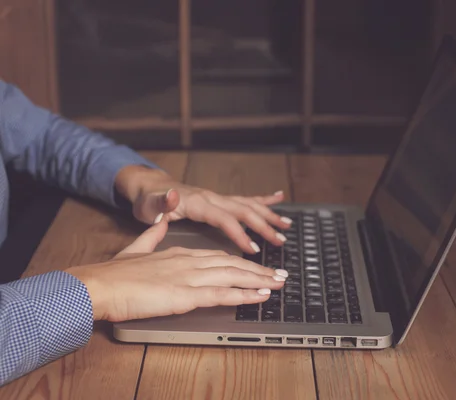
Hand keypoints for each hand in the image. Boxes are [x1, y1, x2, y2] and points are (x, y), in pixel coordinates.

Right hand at [66, 219, 286, 321]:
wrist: (100, 283)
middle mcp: (189, 262)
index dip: (240, 260)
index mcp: (179, 253)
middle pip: (233, 264)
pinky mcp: (186, 294)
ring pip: (234, 275)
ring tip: (279, 283)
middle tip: (281, 274)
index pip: (218, 256)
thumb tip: (162, 222)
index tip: (256, 265)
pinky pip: (223, 293)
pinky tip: (261, 295)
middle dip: (260, 270)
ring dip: (260, 280)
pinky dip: (245, 294)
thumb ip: (154, 235)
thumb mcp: (138, 248)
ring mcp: (189, 277)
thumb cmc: (115, 273)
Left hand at [115, 166, 292, 253]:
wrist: (148, 187)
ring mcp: (217, 198)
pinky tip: (278, 198)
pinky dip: (263, 199)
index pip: (224, 219)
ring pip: (248, 205)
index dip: (240, 233)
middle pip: (243, 211)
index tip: (254, 248)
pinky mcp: (219, 199)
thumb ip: (161, 202)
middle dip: (264, 226)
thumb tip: (172, 194)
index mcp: (198, 203)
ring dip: (269, 215)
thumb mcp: (148, 204)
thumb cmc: (148, 200)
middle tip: (279, 241)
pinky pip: (245, 199)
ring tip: (286, 225)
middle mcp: (212, 198)